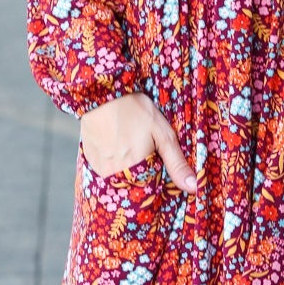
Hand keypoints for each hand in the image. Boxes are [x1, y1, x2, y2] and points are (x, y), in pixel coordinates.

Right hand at [79, 92, 196, 193]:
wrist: (103, 94)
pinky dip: (111, 163)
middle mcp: (116, 174)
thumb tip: (193, 187)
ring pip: (118, 179)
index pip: (150, 190)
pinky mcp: (90, 161)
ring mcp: (100, 169)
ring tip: (127, 144)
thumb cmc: (135, 110)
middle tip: (140, 147)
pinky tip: (115, 145)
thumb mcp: (163, 134)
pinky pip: (104, 171)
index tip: (156, 161)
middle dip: (141, 173)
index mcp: (137, 171)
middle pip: (133, 185)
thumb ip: (177, 163)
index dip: (156, 177)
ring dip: (126, 169)